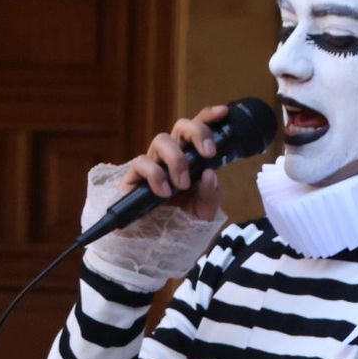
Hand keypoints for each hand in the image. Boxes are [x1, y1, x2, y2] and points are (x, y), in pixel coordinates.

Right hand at [119, 105, 228, 222]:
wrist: (159, 245)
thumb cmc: (183, 222)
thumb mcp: (205, 211)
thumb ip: (211, 194)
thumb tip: (209, 174)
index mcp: (191, 157)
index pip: (198, 129)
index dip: (209, 117)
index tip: (223, 113)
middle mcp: (171, 155)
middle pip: (180, 127)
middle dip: (196, 133)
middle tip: (208, 154)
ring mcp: (152, 164)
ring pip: (161, 140)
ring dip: (176, 159)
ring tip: (182, 185)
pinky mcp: (133, 177)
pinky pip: (141, 163)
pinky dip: (155, 175)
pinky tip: (163, 192)